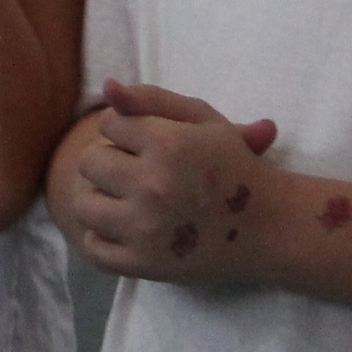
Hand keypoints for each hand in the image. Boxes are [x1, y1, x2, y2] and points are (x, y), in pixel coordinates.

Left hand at [67, 81, 281, 285]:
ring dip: (102, 200)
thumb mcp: (202, 119)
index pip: (107, 123)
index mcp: (169, 144)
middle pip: (89, 162)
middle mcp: (153, 185)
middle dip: (110, 162)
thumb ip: (151, 99)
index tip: (148, 143)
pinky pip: (91, 247)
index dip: (126, 130)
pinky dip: (103, 238)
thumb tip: (107, 86)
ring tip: (130, 202)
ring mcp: (145, 229)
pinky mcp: (142, 265)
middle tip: (139, 173)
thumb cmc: (233, 165)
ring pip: (84, 205)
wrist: (267, 228)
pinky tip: (128, 230)